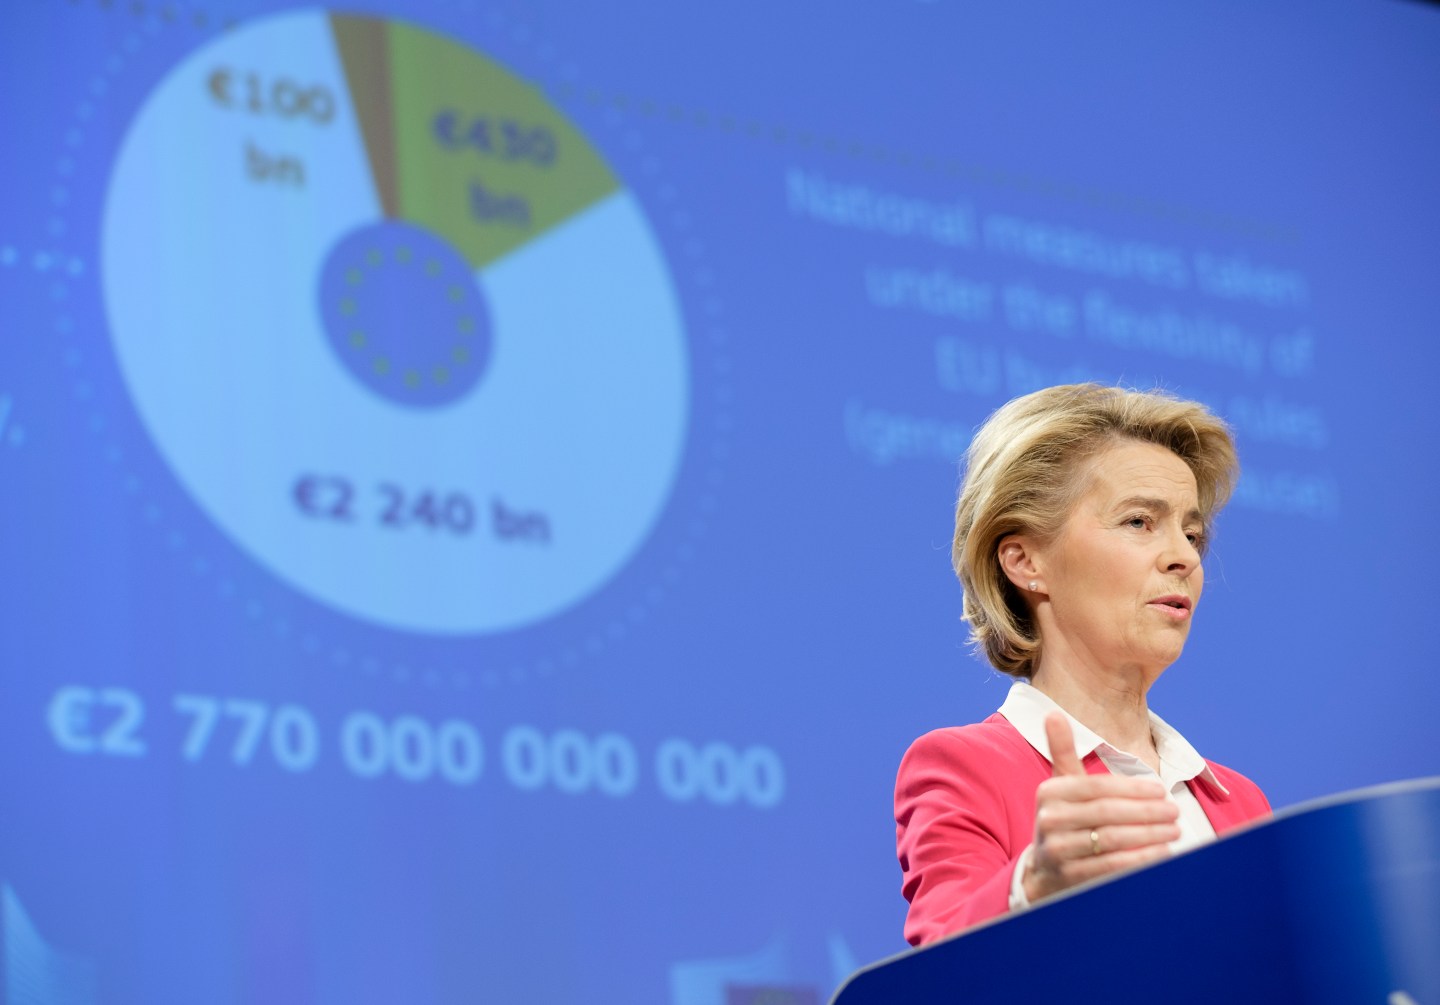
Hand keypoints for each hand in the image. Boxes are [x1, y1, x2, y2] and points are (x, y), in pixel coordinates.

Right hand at [1021, 712, 1180, 903]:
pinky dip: (1140, 859)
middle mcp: (1049, 820)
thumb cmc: (1063, 819)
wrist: (1044, 870)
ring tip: (1175, 831)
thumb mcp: (1061, 786)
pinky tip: (1161, 852)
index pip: (1096, 787)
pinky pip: (1111, 867)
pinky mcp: (1070, 877)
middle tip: (1174, 810)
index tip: (1161, 789)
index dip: (1131, 788)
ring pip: (1111, 840)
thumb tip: (1053, 713)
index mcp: (1049, 792)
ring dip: (1149, 835)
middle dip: (1146, 812)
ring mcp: (1058, 850)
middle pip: (1106, 813)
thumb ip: (1062, 752)